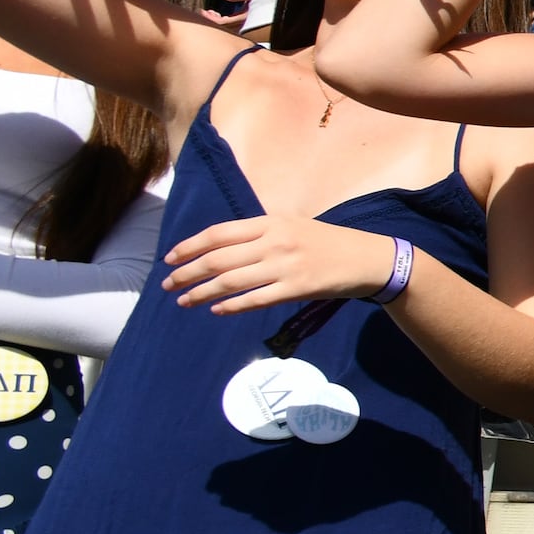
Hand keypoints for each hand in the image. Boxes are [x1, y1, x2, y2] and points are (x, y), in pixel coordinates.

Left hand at [164, 213, 399, 314]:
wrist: (367, 259)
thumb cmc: (327, 242)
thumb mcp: (293, 226)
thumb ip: (260, 233)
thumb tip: (220, 247)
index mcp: (271, 223)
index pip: (219, 234)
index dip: (189, 247)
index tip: (170, 259)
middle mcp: (274, 242)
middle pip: (218, 259)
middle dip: (187, 273)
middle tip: (167, 284)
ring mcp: (285, 266)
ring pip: (230, 281)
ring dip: (201, 293)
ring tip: (183, 301)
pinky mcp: (296, 288)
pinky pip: (255, 300)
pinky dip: (232, 306)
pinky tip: (216, 311)